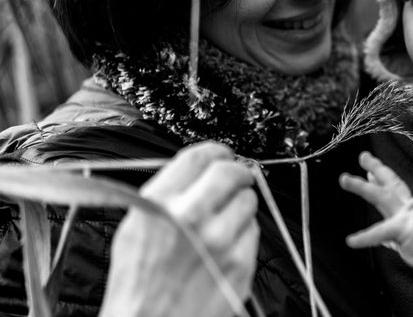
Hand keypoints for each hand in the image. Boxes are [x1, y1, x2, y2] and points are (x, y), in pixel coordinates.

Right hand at [100, 142, 259, 316]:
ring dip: (241, 205)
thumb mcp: (135, 227)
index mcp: (159, 203)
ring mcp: (219, 241)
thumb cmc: (137, 285)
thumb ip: (167, 193)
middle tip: (237, 177)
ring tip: (224, 222)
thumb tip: (198, 168)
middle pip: (231, 171)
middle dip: (237, 171)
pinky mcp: (239, 264)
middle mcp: (190, 217)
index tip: (222, 155)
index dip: (215, 151)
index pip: (199, 156)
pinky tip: (225, 248)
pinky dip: (244, 234)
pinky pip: (253, 232)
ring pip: (248, 200)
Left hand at [340, 152, 412, 273]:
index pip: (396, 189)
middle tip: (363, 156)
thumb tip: (385, 242)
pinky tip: (350, 241)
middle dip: (377, 168)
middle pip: (392, 183)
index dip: (382, 176)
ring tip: (344, 179)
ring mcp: (405, 217)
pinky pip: (379, 233)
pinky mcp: (402, 230)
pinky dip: (364, 238)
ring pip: (380, 196)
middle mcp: (409, 210)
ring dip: (361, 186)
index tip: (369, 169)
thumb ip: (397, 241)